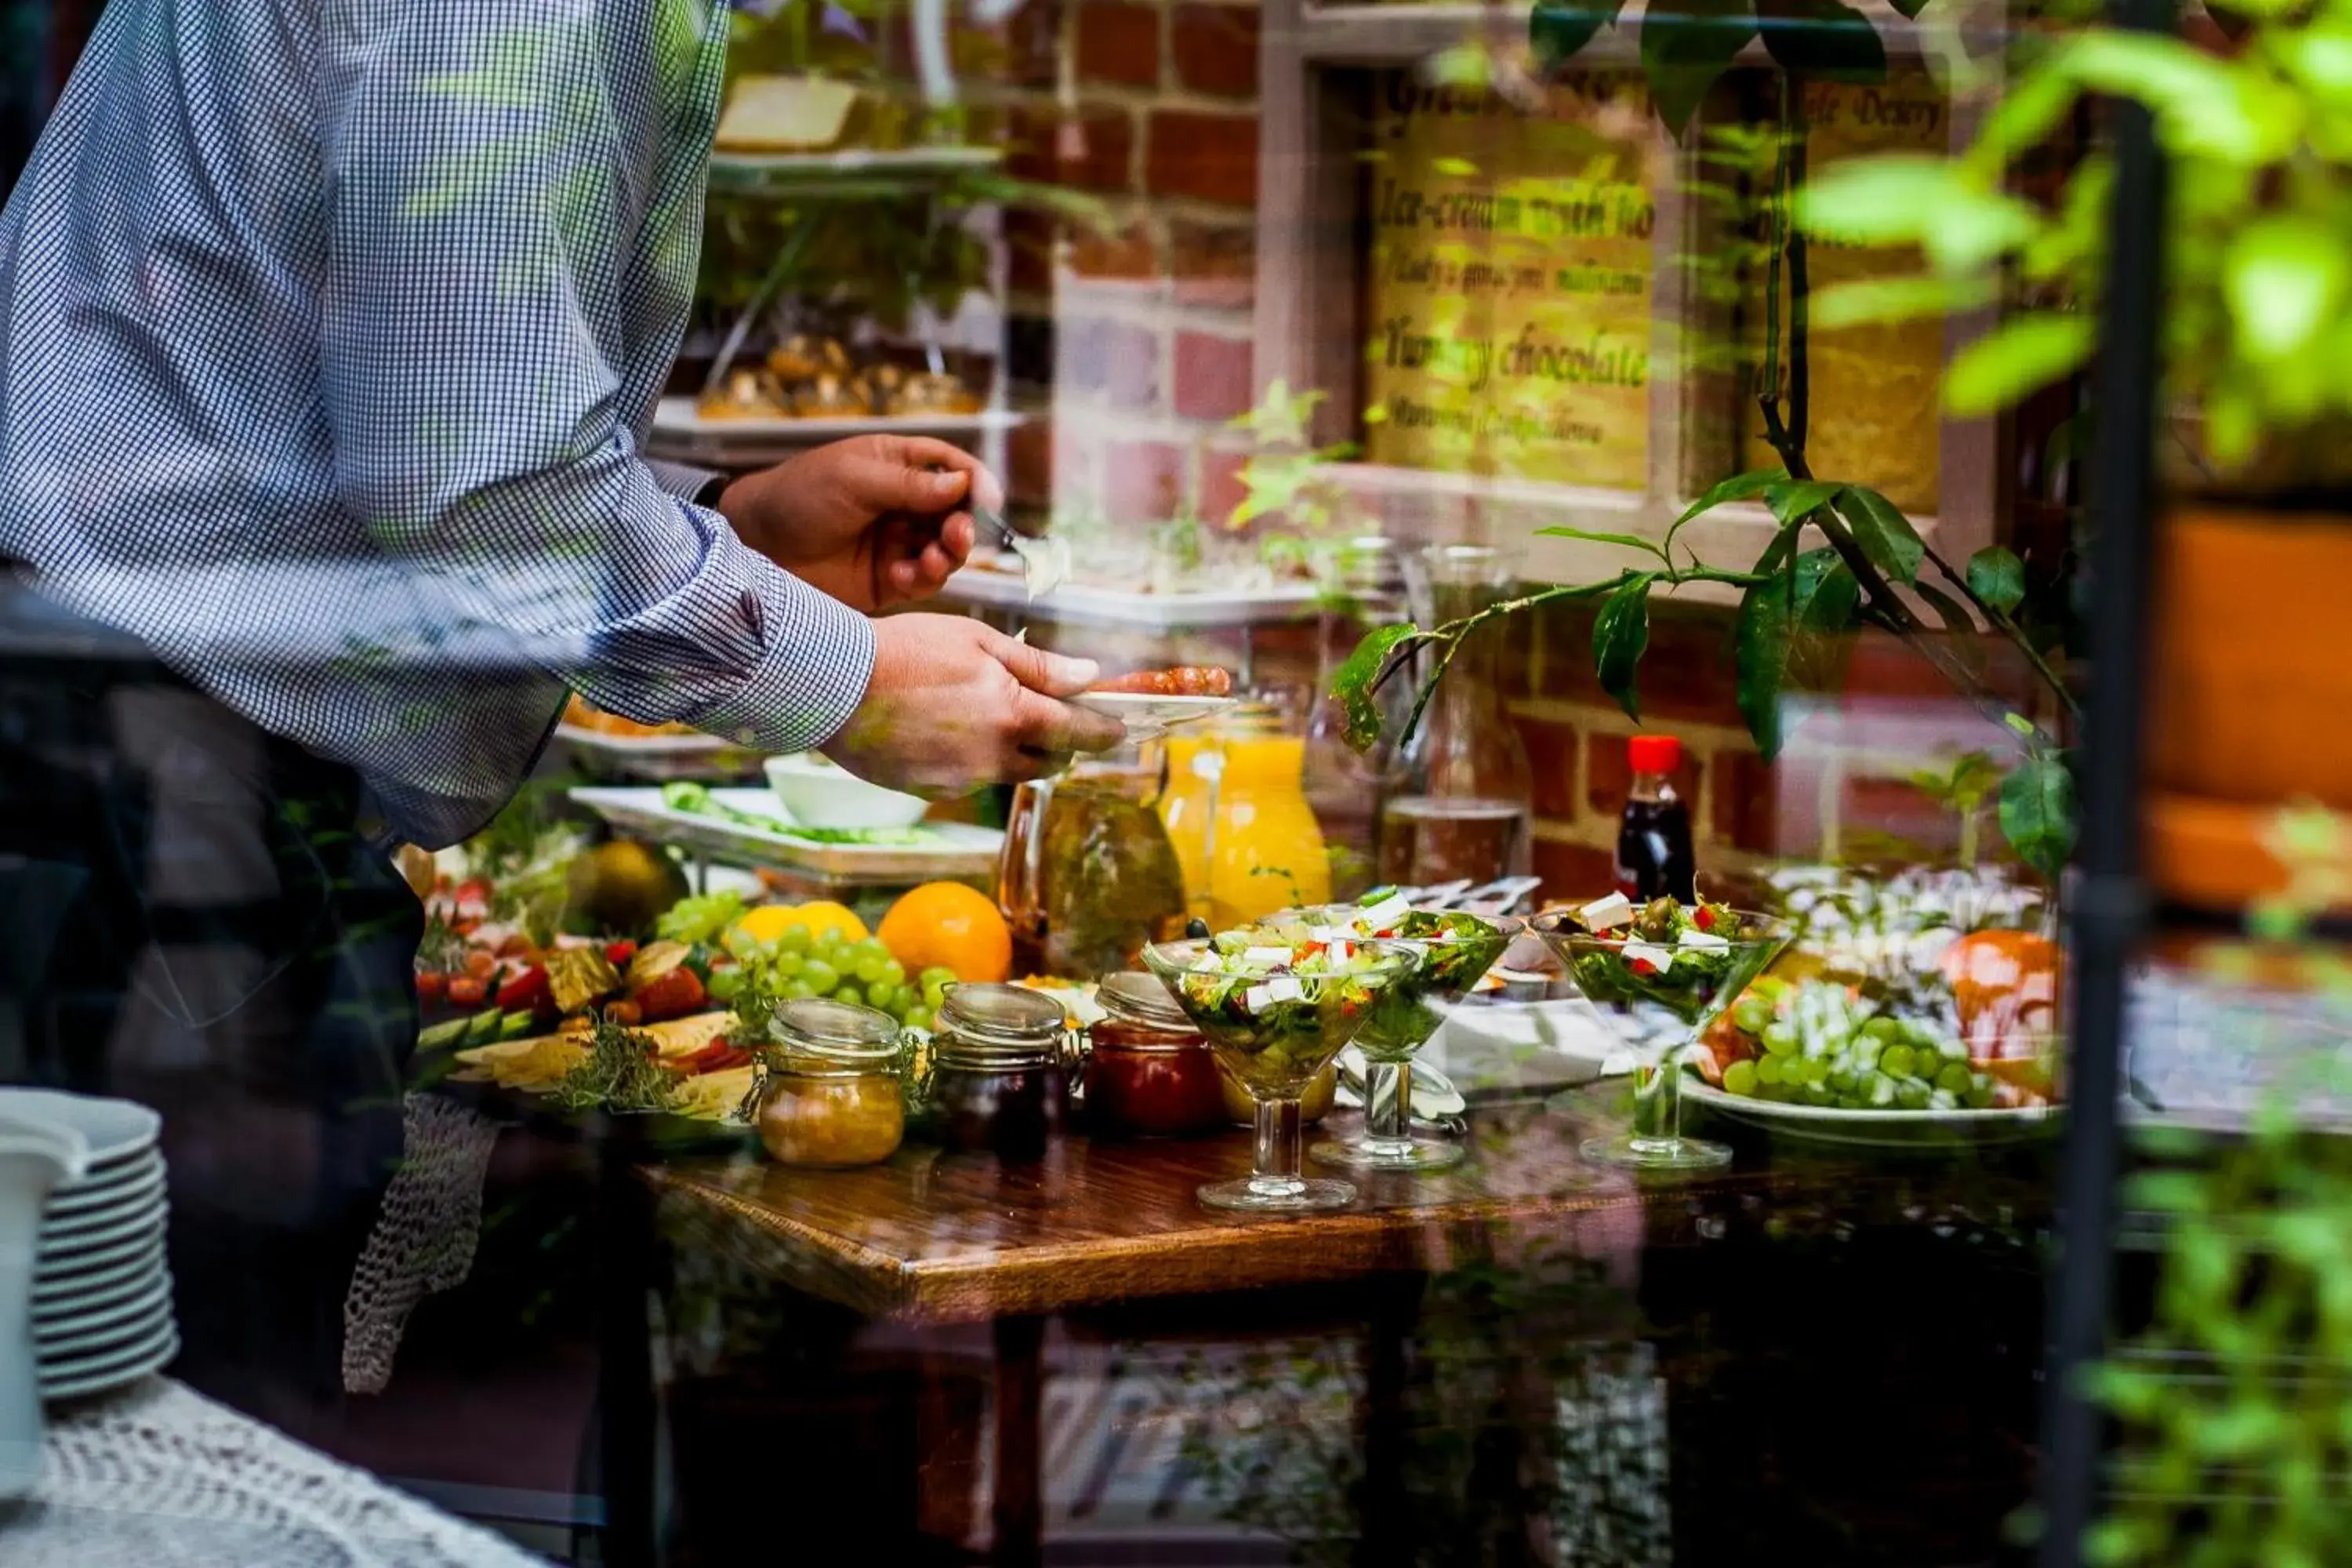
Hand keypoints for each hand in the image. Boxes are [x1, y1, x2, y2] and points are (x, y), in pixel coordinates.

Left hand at [717, 436, 996, 611]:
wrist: (755, 545)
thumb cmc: (798, 497)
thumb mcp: (855, 479)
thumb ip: (909, 484)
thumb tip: (961, 484)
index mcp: (897, 467)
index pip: (950, 468)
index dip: (973, 481)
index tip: (987, 499)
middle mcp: (904, 505)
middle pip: (957, 513)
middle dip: (965, 525)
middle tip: (958, 535)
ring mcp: (897, 544)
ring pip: (946, 550)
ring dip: (949, 555)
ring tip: (935, 558)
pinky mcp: (888, 581)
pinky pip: (923, 581)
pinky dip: (923, 579)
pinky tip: (903, 575)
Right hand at [822, 615, 1126, 792]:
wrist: (835, 683)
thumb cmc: (908, 649)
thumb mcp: (980, 642)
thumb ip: (1039, 666)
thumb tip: (1090, 677)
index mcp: (1014, 715)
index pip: (1079, 733)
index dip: (1104, 731)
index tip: (1119, 729)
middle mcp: (994, 757)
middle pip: (1050, 762)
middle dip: (1060, 743)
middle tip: (1052, 717)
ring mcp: (963, 780)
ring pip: (1011, 773)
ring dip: (1017, 752)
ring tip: (991, 717)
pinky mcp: (932, 791)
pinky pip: (971, 780)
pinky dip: (974, 759)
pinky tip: (949, 731)